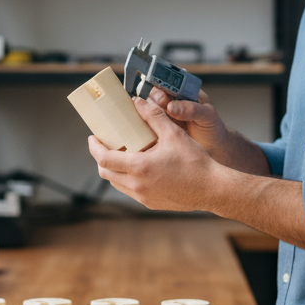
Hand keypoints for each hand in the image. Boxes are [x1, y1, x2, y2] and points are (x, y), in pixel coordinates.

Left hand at [88, 95, 221, 211]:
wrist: (211, 189)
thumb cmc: (195, 161)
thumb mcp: (173, 133)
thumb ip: (153, 115)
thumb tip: (136, 101)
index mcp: (139, 167)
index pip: (103, 158)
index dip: (94, 147)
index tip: (93, 137)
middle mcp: (136, 185)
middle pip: (106, 172)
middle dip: (101, 157)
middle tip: (107, 144)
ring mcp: (143, 197)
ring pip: (117, 183)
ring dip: (114, 168)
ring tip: (123, 154)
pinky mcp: (150, 203)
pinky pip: (130, 191)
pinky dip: (127, 178)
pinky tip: (139, 167)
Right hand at [148, 87, 229, 158]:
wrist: (213, 147)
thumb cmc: (212, 127)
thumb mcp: (206, 115)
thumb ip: (191, 109)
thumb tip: (171, 106)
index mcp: (186, 91)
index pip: (170, 81)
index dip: (164, 83)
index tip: (163, 91)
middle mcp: (174, 99)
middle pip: (157, 91)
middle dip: (157, 96)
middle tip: (163, 103)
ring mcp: (166, 112)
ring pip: (151, 105)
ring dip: (150, 109)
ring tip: (157, 115)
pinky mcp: (162, 126)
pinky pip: (150, 120)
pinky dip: (148, 121)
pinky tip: (151, 125)